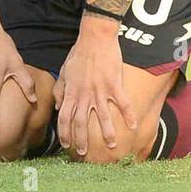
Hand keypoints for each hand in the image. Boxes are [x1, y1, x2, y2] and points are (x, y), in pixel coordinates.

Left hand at [53, 15, 137, 156]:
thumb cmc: (79, 54)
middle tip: (84, 153)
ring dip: (106, 133)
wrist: (95, 38)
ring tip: (111, 146)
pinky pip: (122, 103)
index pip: (64, 118)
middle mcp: (84, 94)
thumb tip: (58, 106)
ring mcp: (100, 90)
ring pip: (102, 117)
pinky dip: (128, 115)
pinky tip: (132, 126)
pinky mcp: (114, 84)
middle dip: (81, 140)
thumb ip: (60, 90)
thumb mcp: (64, 71)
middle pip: (81, 122)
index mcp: (71, 92)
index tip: (66, 145)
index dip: (64, 133)